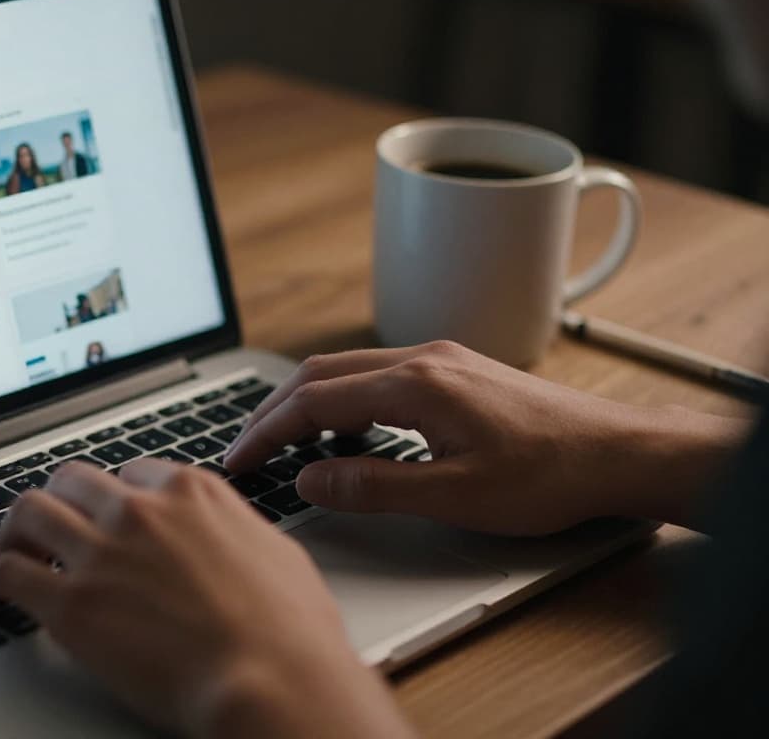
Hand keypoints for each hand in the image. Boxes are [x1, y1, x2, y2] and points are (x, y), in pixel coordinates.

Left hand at [0, 459, 414, 738]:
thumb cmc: (290, 633)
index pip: (132, 475)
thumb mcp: (277, 554)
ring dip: (17, 530)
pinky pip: (9, 572)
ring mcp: (101, 553)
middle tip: (52, 526)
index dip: (114, 498)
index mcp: (191, 493)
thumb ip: (237, 531)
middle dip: (60, 502)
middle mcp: (140, 511)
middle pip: (73, 481)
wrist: (272, 681)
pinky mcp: (71, 604)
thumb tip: (229, 535)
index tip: (107, 515)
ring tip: (12, 549)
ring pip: (31, 512)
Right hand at [225, 340, 748, 534]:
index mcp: (417, 385)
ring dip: (307, 402)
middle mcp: (424, 359)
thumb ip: (373, 486)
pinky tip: (346, 433)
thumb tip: (309, 477)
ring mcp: (441, 360)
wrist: (619, 453)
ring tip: (284, 444)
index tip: (237, 459)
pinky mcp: (455, 370)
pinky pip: (378, 375)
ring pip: (348, 370)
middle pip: (321, 373)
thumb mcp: (456, 497)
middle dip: (274, 410)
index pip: (314, 400)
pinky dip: (343, 400)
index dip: (266, 431)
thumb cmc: (549, 477)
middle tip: (245, 449)